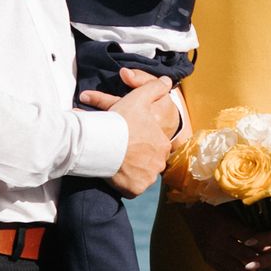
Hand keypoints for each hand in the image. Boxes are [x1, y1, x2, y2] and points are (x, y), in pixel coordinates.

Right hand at [89, 75, 179, 194]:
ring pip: (142, 174)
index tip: (130, 138)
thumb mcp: (139, 98)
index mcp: (163, 143)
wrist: (103, 142)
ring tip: (118, 161)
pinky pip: (133, 187)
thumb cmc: (121, 121)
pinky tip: (117, 174)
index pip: (156, 144)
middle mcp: (159, 163)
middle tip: (122, 151)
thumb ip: (154, 89)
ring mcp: (148, 178)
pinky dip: (126, 183)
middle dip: (139, 157)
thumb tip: (167, 81)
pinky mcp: (136, 189)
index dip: (142, 140)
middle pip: (149, 161)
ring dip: (133, 170)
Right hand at [177, 201, 270, 270]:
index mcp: (225, 225)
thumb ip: (251, 223)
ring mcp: (212, 253)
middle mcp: (218, 242)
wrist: (191, 210)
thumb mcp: (234, 209)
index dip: (267, 248)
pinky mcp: (209, 261)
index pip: (250, 239)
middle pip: (244, 258)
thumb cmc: (217, 205)